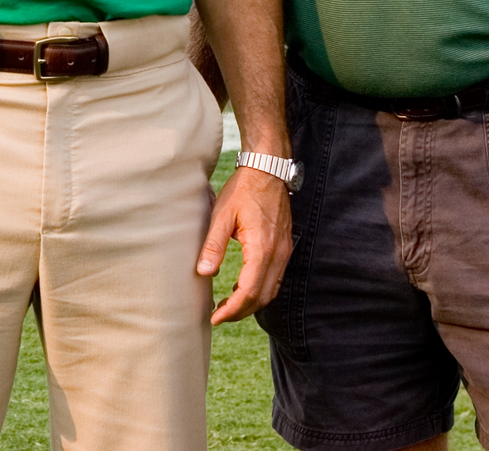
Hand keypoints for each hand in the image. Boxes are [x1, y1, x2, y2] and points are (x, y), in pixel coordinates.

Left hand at [197, 167, 291, 324]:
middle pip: (262, 297)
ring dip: (251, 303)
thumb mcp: (221, 215)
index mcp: (261, 249)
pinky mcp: (284, 248)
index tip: (215, 317)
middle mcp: (277, 255)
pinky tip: (242, 288)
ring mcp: (284, 252)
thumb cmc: (243, 190)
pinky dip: (260, 290)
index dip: (232, 310)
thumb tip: (204, 273)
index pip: (248, 292)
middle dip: (241, 312)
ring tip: (228, 306)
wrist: (268, 170)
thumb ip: (213, 245)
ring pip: (271, 291)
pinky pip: (275, 279)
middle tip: (218, 315)